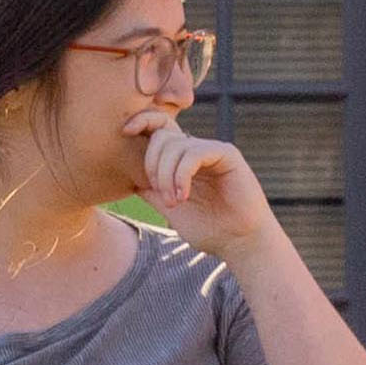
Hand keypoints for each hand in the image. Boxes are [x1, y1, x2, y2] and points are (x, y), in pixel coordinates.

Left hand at [137, 116, 283, 259]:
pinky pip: (194, 152)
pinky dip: (182, 174)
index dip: (140, 121)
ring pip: (175, 144)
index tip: (124, 132)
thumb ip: (151, 190)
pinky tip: (183, 195)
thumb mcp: (169, 208)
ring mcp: (212, 150)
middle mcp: (196, 151)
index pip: (158, 129)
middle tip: (159, 193)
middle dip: (151, 164)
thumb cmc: (209, 229)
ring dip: (166, 176)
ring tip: (174, 202)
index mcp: (181, 160)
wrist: (240, 243)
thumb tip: (128, 175)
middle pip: (161, 134)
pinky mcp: (226, 154)